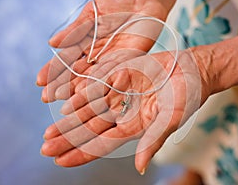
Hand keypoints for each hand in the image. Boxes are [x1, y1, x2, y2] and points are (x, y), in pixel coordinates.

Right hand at [36, 0, 178, 102]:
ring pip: (92, 78)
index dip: (53, 71)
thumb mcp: (90, 16)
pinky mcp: (128, 62)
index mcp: (85, 45)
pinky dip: (100, 84)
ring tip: (64, 100)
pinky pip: (112, 74)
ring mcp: (111, 61)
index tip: (40, 82)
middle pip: (77, 74)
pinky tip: (88, 93)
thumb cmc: (116, 4)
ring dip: (78, 90)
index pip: (66, 61)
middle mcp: (97, 57)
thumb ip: (74, 32)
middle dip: (62, 86)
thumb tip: (52, 44)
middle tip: (47, 98)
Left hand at [41, 50, 206, 173]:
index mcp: (134, 126)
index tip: (60, 162)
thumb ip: (153, 140)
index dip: (81, 153)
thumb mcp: (171, 119)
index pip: (102, 143)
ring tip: (48, 132)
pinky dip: (80, 94)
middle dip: (68, 139)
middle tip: (45, 147)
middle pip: (90, 129)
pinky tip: (65, 103)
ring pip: (89, 110)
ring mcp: (120, 95)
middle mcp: (123, 113)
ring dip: (69, 120)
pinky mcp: (120, 77)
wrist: (192, 69)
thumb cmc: (187, 96)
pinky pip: (96, 86)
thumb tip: (140, 168)